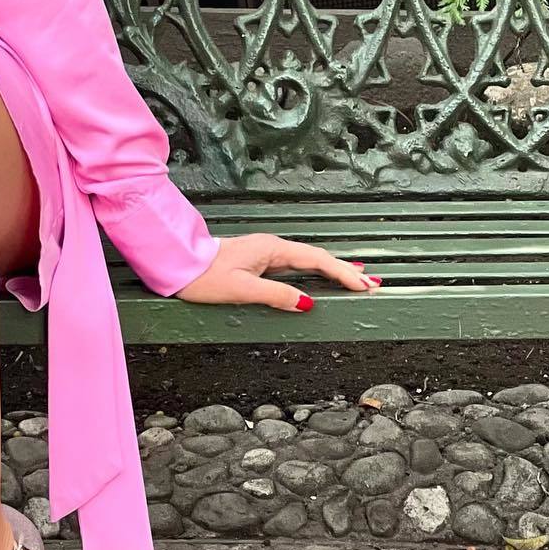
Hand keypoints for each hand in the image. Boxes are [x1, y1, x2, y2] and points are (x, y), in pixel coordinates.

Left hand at [173, 234, 379, 310]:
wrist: (177, 263)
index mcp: (271, 249)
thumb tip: (306, 302)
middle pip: (317, 258)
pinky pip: (295, 264)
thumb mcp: (241, 290)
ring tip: (356, 279)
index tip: (363, 284)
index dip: (342, 273)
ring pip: (307, 260)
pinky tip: (321, 275)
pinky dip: (315, 270)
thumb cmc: (203, 276)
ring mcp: (266, 252)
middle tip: (371, 284)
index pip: (316, 260)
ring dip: (332, 269)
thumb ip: (276, 296)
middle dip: (345, 270)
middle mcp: (272, 247)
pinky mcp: (259, 259)